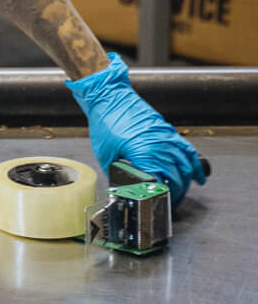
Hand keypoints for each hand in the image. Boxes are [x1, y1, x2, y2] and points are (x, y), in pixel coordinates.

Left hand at [66, 51, 207, 204]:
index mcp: (144, 154)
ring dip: (187, 182)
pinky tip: (198, 176)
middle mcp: (160, 146)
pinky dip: (196, 164)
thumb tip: (122, 188)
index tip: (163, 207)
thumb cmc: (104, 121)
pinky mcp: (168, 130)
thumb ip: (116, 173)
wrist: (108, 96)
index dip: (164, 198)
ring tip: (181, 193)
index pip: (162, 184)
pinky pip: (187, 150)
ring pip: (186, 165)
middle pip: (177, 178)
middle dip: (177, 194)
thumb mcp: (105, 154)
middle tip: (170, 204)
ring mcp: (166, 137)